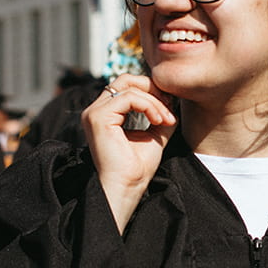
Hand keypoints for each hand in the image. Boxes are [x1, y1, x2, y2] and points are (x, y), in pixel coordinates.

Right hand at [81, 76, 177, 232]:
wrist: (128, 187)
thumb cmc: (138, 167)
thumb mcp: (154, 134)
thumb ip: (159, 114)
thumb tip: (172, 98)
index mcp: (105, 114)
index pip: (128, 86)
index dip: (151, 91)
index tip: (170, 107)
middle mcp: (96, 110)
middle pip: (126, 79)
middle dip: (152, 88)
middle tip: (169, 105)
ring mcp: (94, 113)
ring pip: (129, 87)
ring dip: (154, 100)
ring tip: (166, 119)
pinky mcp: (98, 118)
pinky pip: (129, 98)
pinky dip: (148, 106)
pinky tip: (159, 121)